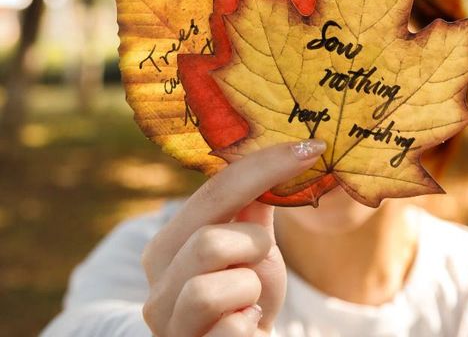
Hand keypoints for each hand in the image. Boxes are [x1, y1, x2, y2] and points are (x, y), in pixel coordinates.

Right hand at [141, 139, 325, 335]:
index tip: (310, 149)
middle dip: (251, 246)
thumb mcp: (253, 244)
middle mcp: (157, 282)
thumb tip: (284, 151)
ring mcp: (167, 323)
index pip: (214, 191)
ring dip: (249, 289)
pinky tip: (245, 326)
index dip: (265, 167)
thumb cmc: (248, 295)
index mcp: (169, 244)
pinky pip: (230, 331)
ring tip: (249, 299)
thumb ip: (255, 202)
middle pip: (208, 241)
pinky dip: (249, 325)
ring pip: (210, 289)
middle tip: (262, 256)